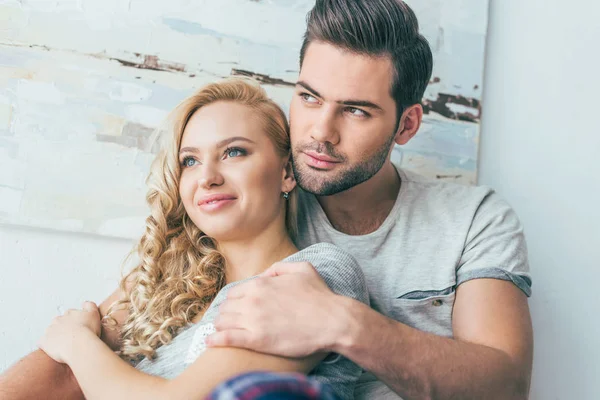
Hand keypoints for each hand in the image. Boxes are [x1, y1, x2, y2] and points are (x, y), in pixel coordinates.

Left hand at [38, 301, 101, 363]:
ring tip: (65, 344)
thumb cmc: (87, 330)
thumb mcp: (94, 313)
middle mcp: (58, 320)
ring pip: (51, 332)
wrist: (79, 345)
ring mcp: (50, 330)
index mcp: (69, 313)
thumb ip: (89, 305)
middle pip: (59, 322)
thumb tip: (85, 303)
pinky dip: (47, 345)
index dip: (75, 321)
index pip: (70, 315)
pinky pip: (43, 343)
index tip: (79, 327)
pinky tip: (55, 348)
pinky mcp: (44, 342)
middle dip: (64, 327)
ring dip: (56, 336)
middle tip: (72, 335)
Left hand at [207, 262, 347, 357]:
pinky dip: (215, 340)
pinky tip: (210, 342)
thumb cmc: (320, 296)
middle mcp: (253, 300)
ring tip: (222, 332)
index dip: (234, 302)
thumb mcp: (303, 269)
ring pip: (223, 321)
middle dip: (227, 314)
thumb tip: (266, 274)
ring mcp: (253, 320)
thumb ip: (279, 268)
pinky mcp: (257, 339)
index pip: (234, 293)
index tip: (236, 310)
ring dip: (221, 326)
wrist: (333, 321)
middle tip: (230, 322)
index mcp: (260, 284)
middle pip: (226, 307)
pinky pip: (226, 339)